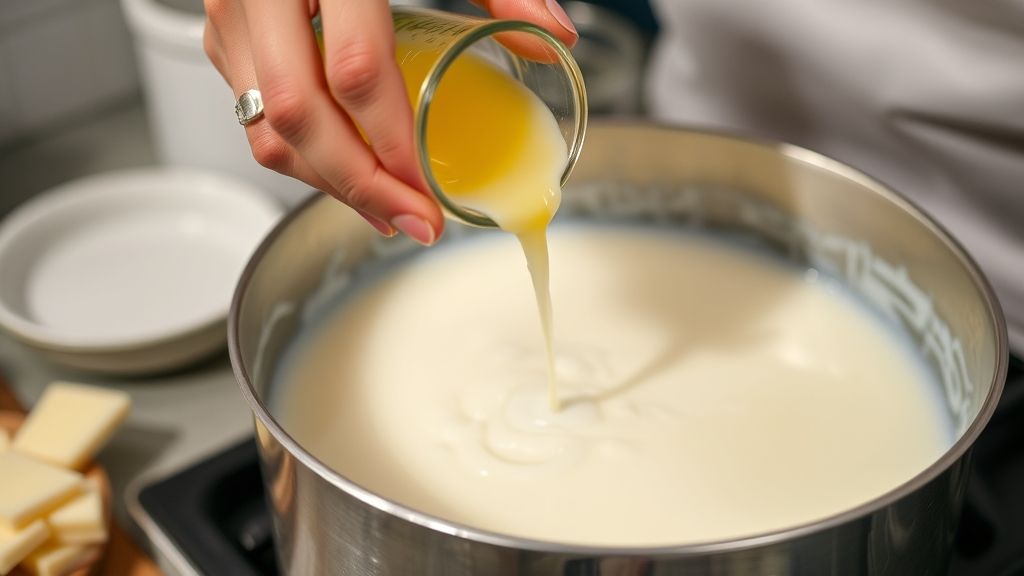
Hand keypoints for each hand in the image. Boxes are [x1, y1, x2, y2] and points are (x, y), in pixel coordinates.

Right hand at [203, 0, 577, 244]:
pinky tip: (348, 171)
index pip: (355, 73)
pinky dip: (301, 154)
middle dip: (359, 187)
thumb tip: (556, 40)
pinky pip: (252, 112)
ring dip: (327, 182)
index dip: (393, 145)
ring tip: (387, 210)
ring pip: (264, 126)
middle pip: (297, 116)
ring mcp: (233, 11)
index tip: (431, 191)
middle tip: (413, 223)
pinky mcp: (223, 31)